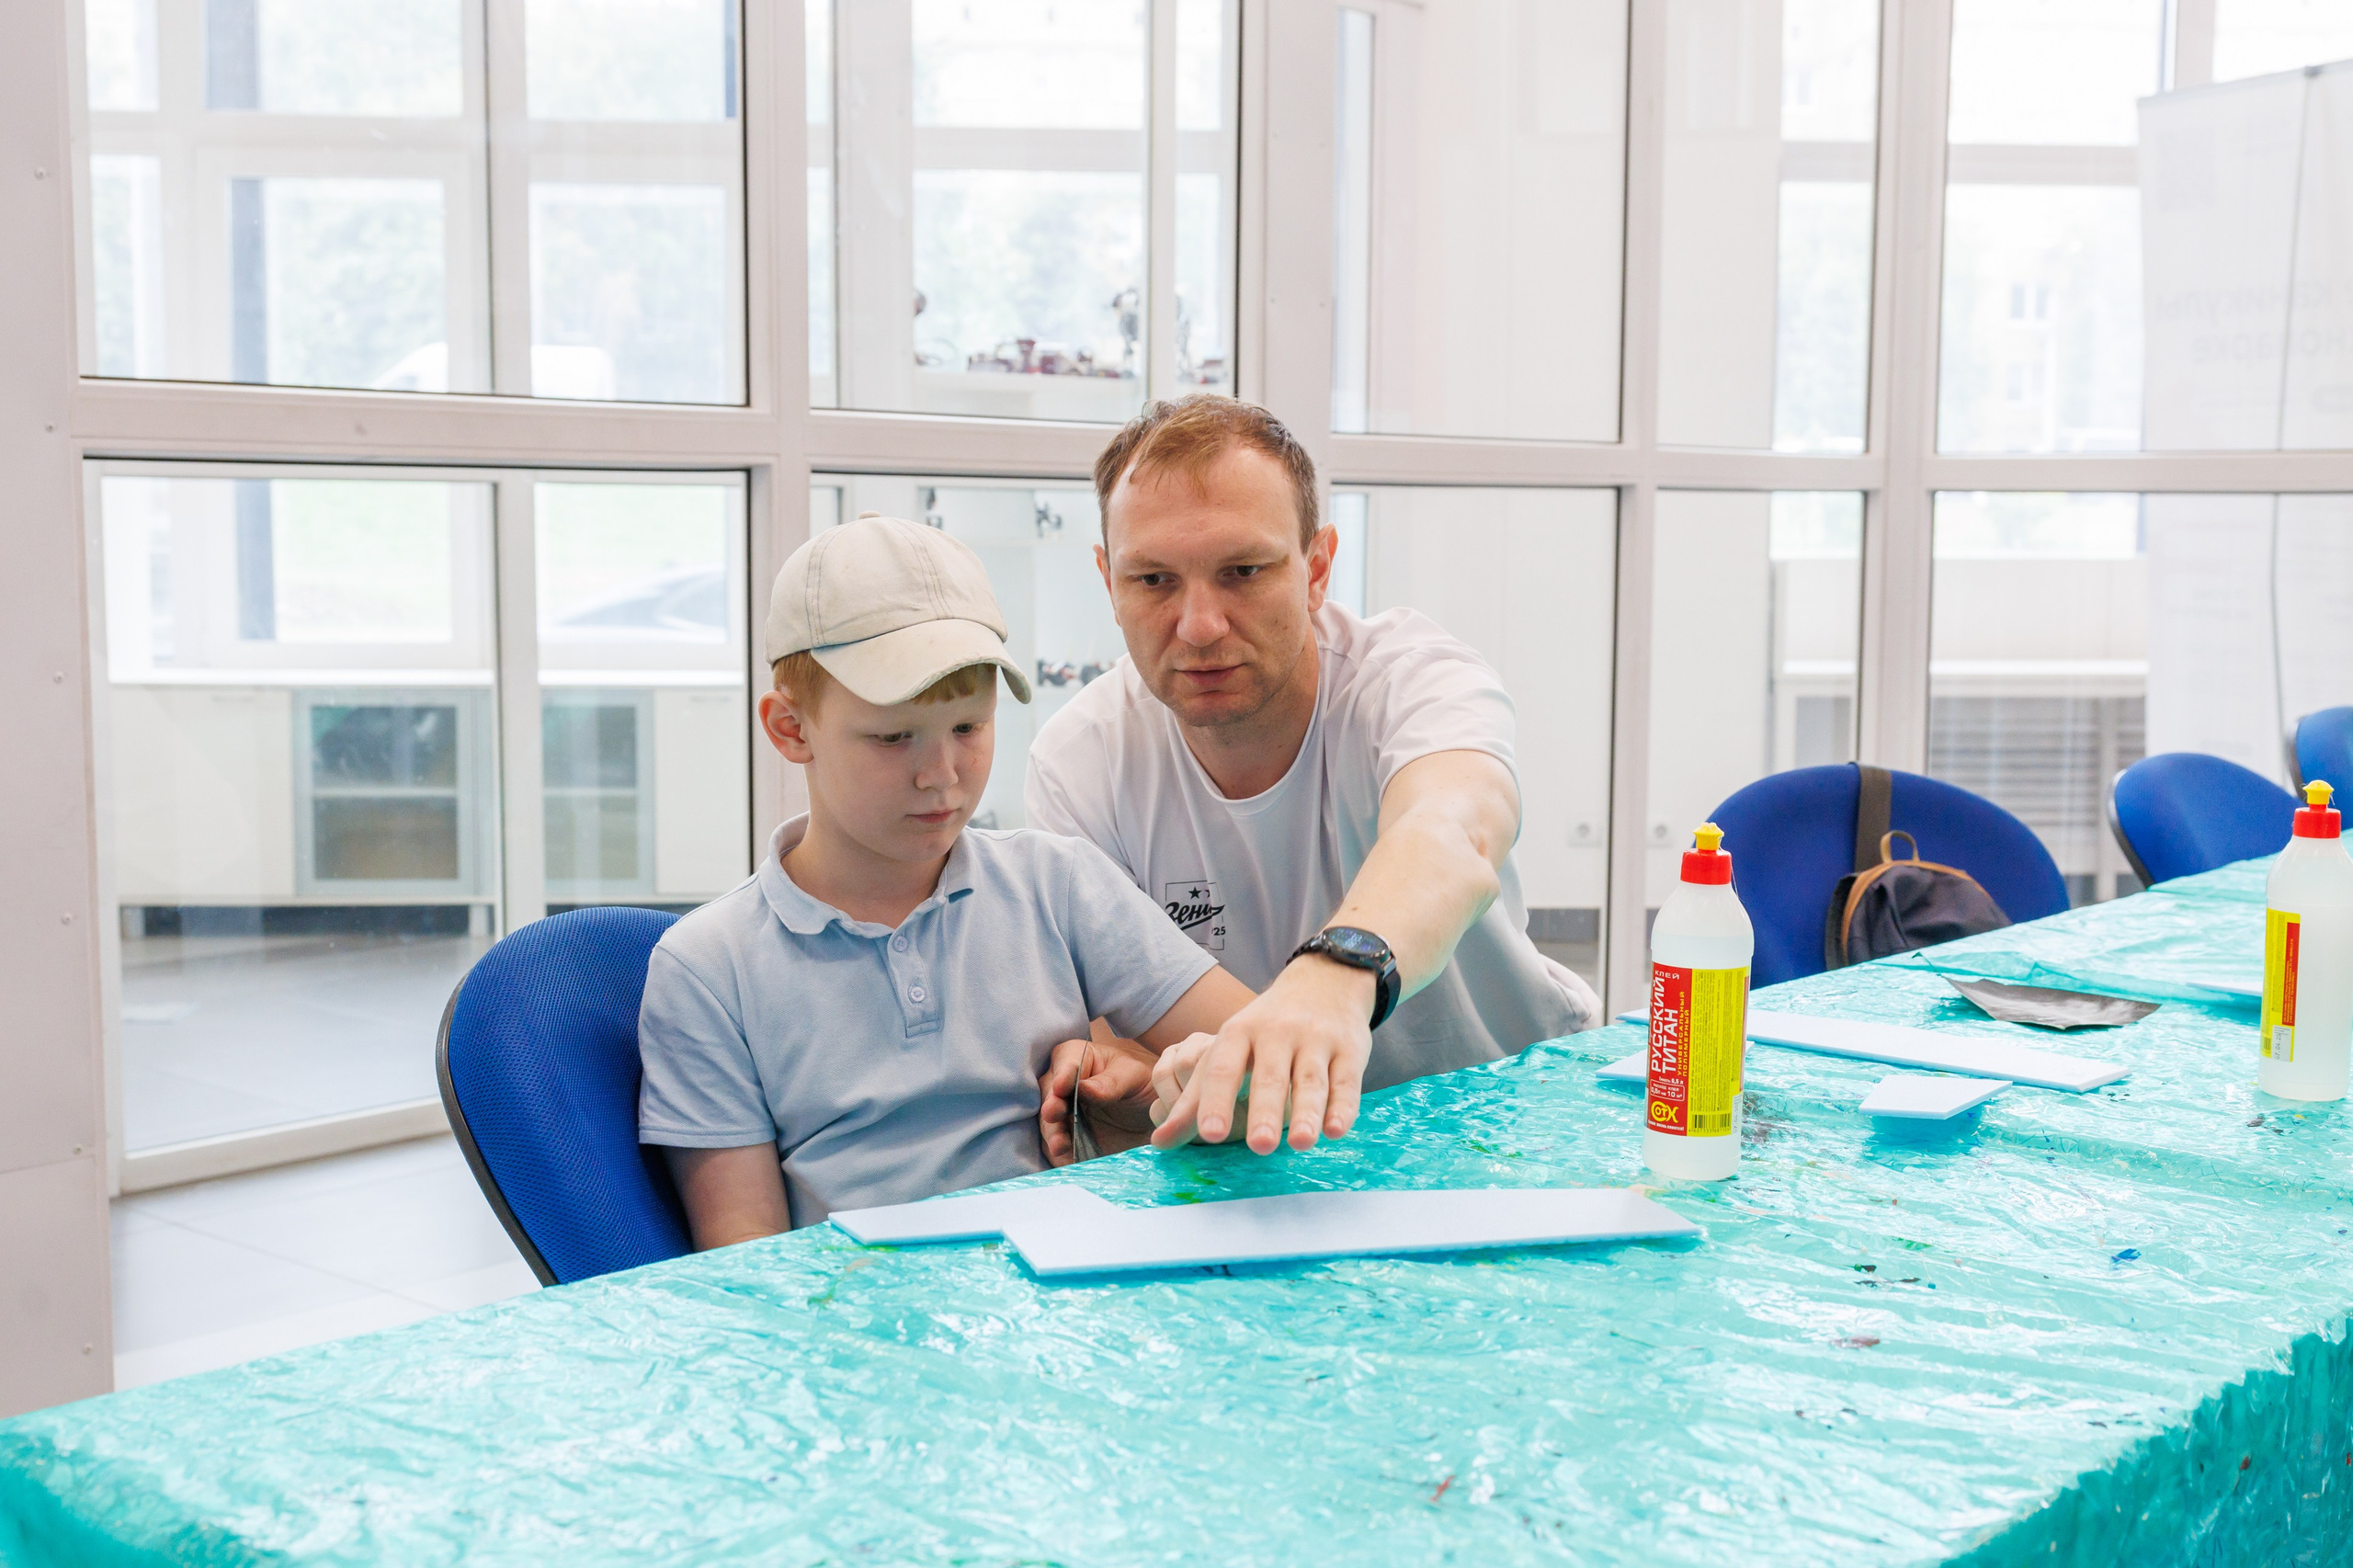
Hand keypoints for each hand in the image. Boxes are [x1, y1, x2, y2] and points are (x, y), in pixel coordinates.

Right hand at [1040, 1034, 1158, 1165]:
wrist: (1147, 1121)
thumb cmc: (1141, 1087)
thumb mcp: (1134, 1078)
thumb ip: (1112, 1082)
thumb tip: (1084, 1088)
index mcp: (1079, 1058)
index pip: (1066, 1062)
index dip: (1063, 1075)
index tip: (1061, 1088)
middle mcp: (1062, 1084)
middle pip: (1049, 1093)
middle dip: (1051, 1105)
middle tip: (1053, 1114)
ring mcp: (1060, 1112)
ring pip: (1048, 1121)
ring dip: (1052, 1132)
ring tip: (1059, 1144)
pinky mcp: (1063, 1137)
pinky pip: (1054, 1144)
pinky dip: (1058, 1152)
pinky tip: (1064, 1157)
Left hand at [1150, 957, 1372, 1154]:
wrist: (1325, 981)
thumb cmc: (1266, 1028)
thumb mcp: (1229, 1049)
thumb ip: (1195, 1099)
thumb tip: (1158, 1141)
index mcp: (1240, 1032)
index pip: (1224, 1068)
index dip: (1216, 1100)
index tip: (1210, 1134)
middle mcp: (1277, 1033)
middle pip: (1270, 1076)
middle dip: (1264, 1111)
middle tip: (1258, 1145)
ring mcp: (1316, 1039)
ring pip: (1311, 1080)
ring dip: (1306, 1113)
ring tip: (1300, 1143)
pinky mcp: (1350, 1050)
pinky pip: (1346, 1082)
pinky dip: (1342, 1108)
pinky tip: (1335, 1131)